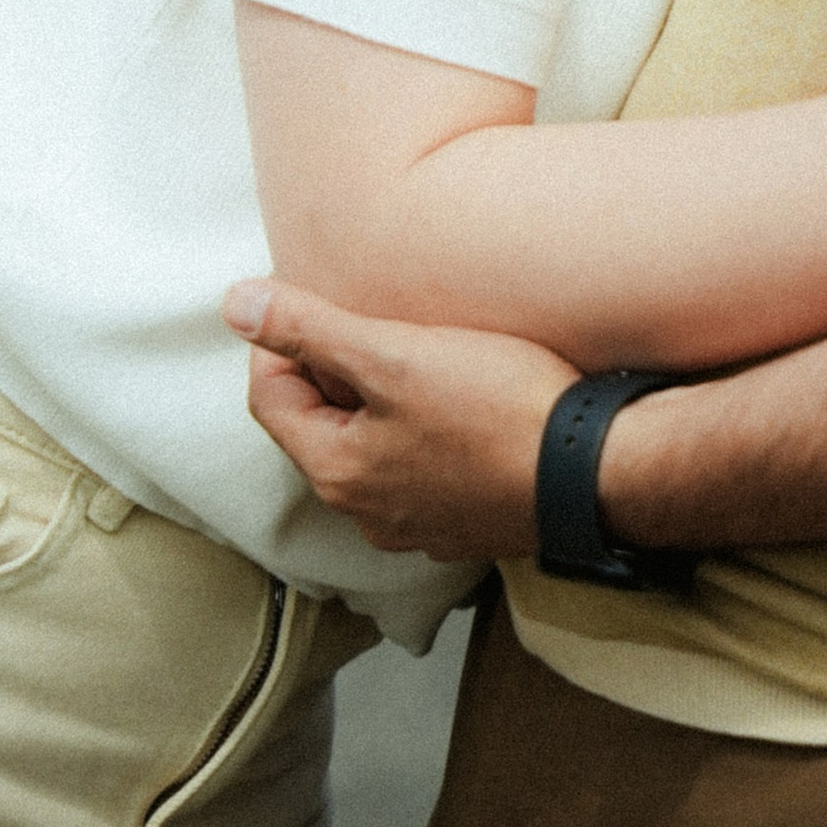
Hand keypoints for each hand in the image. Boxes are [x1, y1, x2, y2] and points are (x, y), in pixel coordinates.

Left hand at [225, 275, 569, 558]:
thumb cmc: (495, 409)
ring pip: (370, 445)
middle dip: (337, 369)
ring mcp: (416, 525)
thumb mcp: (392, 353)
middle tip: (381, 322)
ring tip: (424, 354)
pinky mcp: (461, 522)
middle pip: (319, 422)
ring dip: (383, 400)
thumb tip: (234, 304)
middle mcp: (365, 512)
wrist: (593, 469)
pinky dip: (422, 430)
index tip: (328, 302)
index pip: (269, 396)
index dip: (285, 339)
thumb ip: (308, 329)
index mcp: (335, 472)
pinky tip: (462, 400)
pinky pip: (417, 467)